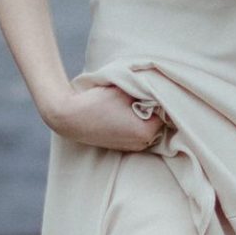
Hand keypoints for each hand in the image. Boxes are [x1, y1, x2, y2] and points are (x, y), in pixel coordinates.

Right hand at [47, 83, 166, 151]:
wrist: (68, 117)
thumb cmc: (97, 102)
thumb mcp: (126, 90)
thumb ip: (147, 90)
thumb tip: (161, 87)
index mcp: (147, 131)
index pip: (167, 112)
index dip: (161, 99)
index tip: (154, 90)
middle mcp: (142, 143)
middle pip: (160, 122)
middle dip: (156, 110)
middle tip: (145, 96)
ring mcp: (132, 147)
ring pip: (150, 129)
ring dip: (146, 118)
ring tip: (133, 105)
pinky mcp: (122, 147)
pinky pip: (138, 134)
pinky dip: (136, 125)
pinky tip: (126, 114)